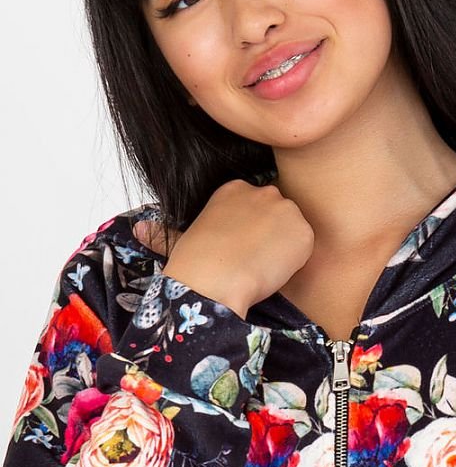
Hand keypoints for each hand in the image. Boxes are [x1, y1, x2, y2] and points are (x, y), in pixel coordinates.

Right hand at [133, 179, 314, 319]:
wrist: (212, 277)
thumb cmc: (194, 263)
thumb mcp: (180, 236)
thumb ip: (167, 229)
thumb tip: (138, 230)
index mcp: (233, 189)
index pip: (257, 208)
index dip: (252, 233)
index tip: (240, 249)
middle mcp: (262, 191)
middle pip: (278, 217)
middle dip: (271, 238)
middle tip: (252, 260)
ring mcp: (285, 208)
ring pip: (294, 232)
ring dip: (284, 250)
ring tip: (260, 266)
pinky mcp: (302, 230)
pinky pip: (306, 248)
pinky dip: (296, 262)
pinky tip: (274, 269)